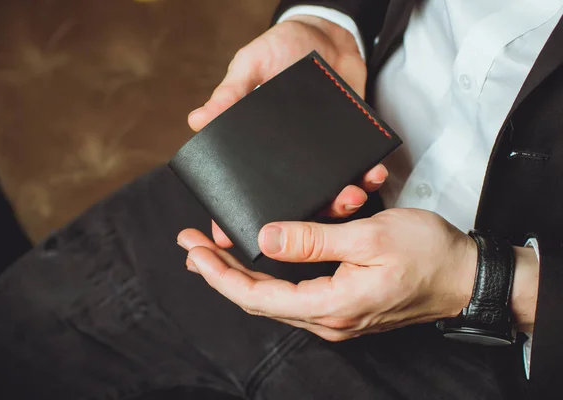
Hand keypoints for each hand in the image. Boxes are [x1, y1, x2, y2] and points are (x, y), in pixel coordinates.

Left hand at [177, 209, 479, 340]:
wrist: (463, 276)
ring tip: (210, 254)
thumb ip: (314, 239)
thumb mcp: (368, 236)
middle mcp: (327, 319)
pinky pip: (290, 297)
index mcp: (331, 304)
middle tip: (191, 245)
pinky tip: (252, 264)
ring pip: (271, 300)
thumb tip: (266, 238)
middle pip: (257, 300)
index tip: (193, 249)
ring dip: (238, 276)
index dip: (219, 273)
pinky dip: (264, 279)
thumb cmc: (426, 253)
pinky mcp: (341, 307)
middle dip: (219, 272)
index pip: (256, 296)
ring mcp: (334, 317)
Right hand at [187, 16, 386, 247]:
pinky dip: (369, 177)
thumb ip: (231, 91)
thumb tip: (198, 119)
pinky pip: (360, 170)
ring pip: (329, 194)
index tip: (231, 235)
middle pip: (293, 201)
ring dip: (340, 202)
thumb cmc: (282, 48)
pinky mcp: (350, 148)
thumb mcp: (251, 65)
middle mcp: (291, 162)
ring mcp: (322, 158)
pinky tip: (373, 174)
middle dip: (302, 219)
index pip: (246, 187)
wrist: (328, 35)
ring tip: (350, 197)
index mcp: (262, 149)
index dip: (236, 212)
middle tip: (308, 223)